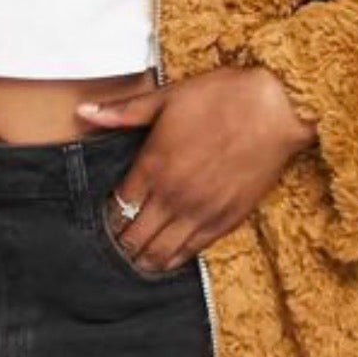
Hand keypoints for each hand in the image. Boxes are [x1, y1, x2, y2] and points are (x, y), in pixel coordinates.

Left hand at [77, 65, 317, 273]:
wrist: (275, 107)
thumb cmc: (220, 96)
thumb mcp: (167, 97)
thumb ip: (123, 112)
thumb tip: (82, 113)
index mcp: (153, 164)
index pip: (118, 207)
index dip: (107, 217)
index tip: (104, 218)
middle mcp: (173, 194)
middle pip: (134, 235)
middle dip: (121, 243)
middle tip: (115, 244)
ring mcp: (200, 211)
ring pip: (160, 251)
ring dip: (143, 257)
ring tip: (134, 258)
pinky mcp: (227, 220)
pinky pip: (192, 251)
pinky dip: (173, 259)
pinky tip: (164, 260)